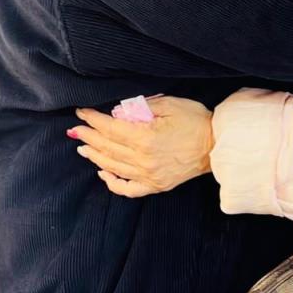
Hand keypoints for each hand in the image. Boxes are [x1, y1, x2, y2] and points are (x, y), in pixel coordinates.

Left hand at [69, 96, 212, 197]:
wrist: (217, 146)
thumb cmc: (196, 121)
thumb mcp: (170, 104)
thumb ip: (143, 107)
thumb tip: (119, 111)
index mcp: (145, 137)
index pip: (110, 128)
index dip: (93, 119)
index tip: (82, 113)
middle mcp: (143, 159)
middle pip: (107, 147)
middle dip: (89, 136)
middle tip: (75, 129)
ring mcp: (148, 175)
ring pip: (113, 166)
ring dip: (94, 156)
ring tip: (82, 147)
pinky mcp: (155, 186)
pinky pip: (127, 188)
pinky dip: (112, 181)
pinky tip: (103, 172)